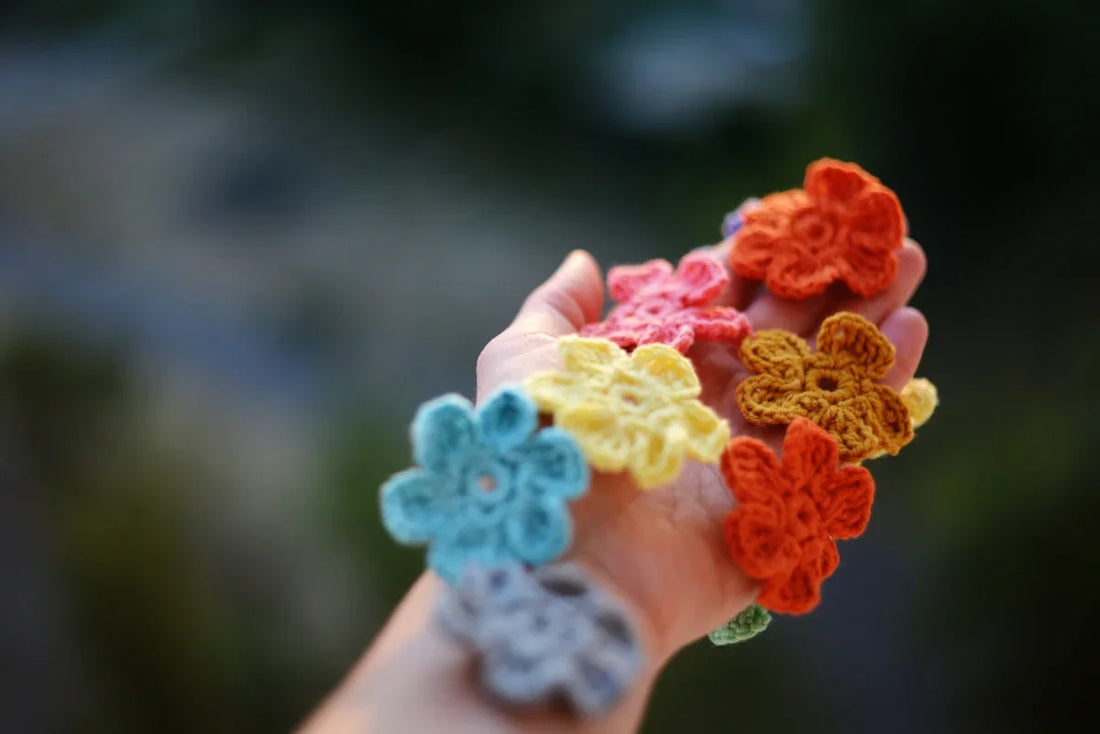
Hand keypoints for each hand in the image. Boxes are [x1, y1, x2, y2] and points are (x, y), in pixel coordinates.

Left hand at [476, 243, 927, 659]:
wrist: (558, 566)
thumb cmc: (533, 458)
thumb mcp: (523, 363)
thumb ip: (554, 310)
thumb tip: (584, 261)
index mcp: (653, 375)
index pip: (716, 306)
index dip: (753, 264)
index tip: (791, 218)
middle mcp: (706, 410)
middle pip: (781, 335)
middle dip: (828, 283)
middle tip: (877, 233)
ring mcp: (748, 454)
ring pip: (820, 377)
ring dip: (866, 322)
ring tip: (910, 264)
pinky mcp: (784, 500)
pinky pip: (843, 438)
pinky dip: (881, 388)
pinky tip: (910, 330)